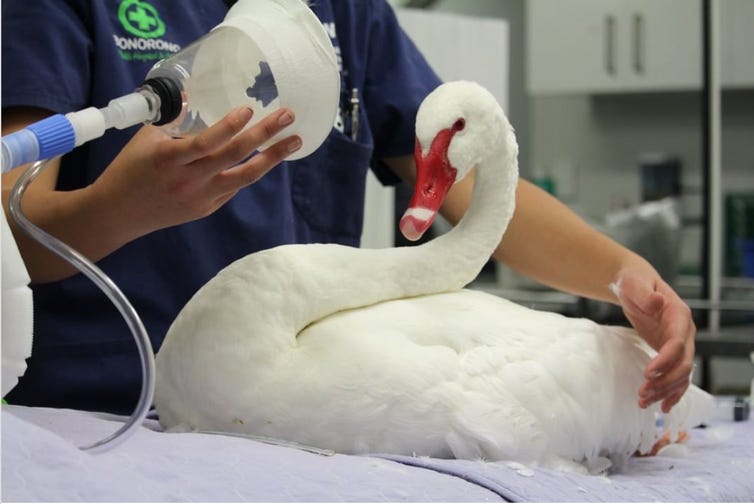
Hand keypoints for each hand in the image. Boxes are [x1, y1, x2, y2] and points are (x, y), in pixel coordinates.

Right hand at [93, 106, 300, 238]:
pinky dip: (249, 170)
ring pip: (245, 177)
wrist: (119, 213)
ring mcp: (200, 198)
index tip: (248, 109)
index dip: (229, 127)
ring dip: (273, 158)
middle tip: (287, 117)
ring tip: (294, 141)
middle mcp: (188, 180)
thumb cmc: (130, 169)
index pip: (206, 143)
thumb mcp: (146, 138)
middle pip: (234, 157)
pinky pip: (234, 187)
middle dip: (264, 135)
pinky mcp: (207, 209)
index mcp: (169, 159)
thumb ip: (173, 119)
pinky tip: (265, 157)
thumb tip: (194, 94)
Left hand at [612, 266, 695, 412]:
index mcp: (679, 315)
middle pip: (683, 364)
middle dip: (665, 381)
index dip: (665, 360)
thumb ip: (644, 294)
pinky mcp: (670, 351)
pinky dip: (671, 392)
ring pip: (681, 374)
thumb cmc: (633, 282)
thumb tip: (657, 302)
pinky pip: (676, 375)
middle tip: (643, 393)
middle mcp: (684, 332)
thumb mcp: (634, 283)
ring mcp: (679, 343)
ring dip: (665, 390)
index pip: (678, 343)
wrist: (634, 285)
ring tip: (644, 402)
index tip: (647, 373)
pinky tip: (661, 407)